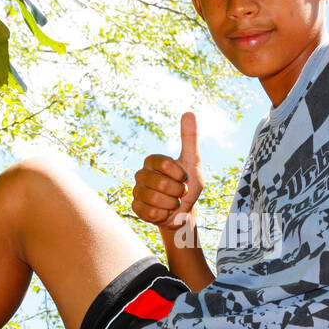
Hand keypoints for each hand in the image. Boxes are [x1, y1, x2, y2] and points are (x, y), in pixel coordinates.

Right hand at [132, 111, 203, 229]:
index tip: (185, 178)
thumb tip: (189, 112)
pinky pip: (150, 213)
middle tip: (181, 193)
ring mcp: (137, 191)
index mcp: (152, 160)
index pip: (165, 163)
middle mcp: (141, 174)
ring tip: (174, 203)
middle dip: (177, 191)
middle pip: (159, 183)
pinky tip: (165, 212)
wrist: (184, 211)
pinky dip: (163, 215)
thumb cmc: (188, 184)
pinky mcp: (136, 208)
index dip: (179, 174)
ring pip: (154, 200)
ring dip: (171, 204)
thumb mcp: (193, 161)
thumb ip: (189, 138)